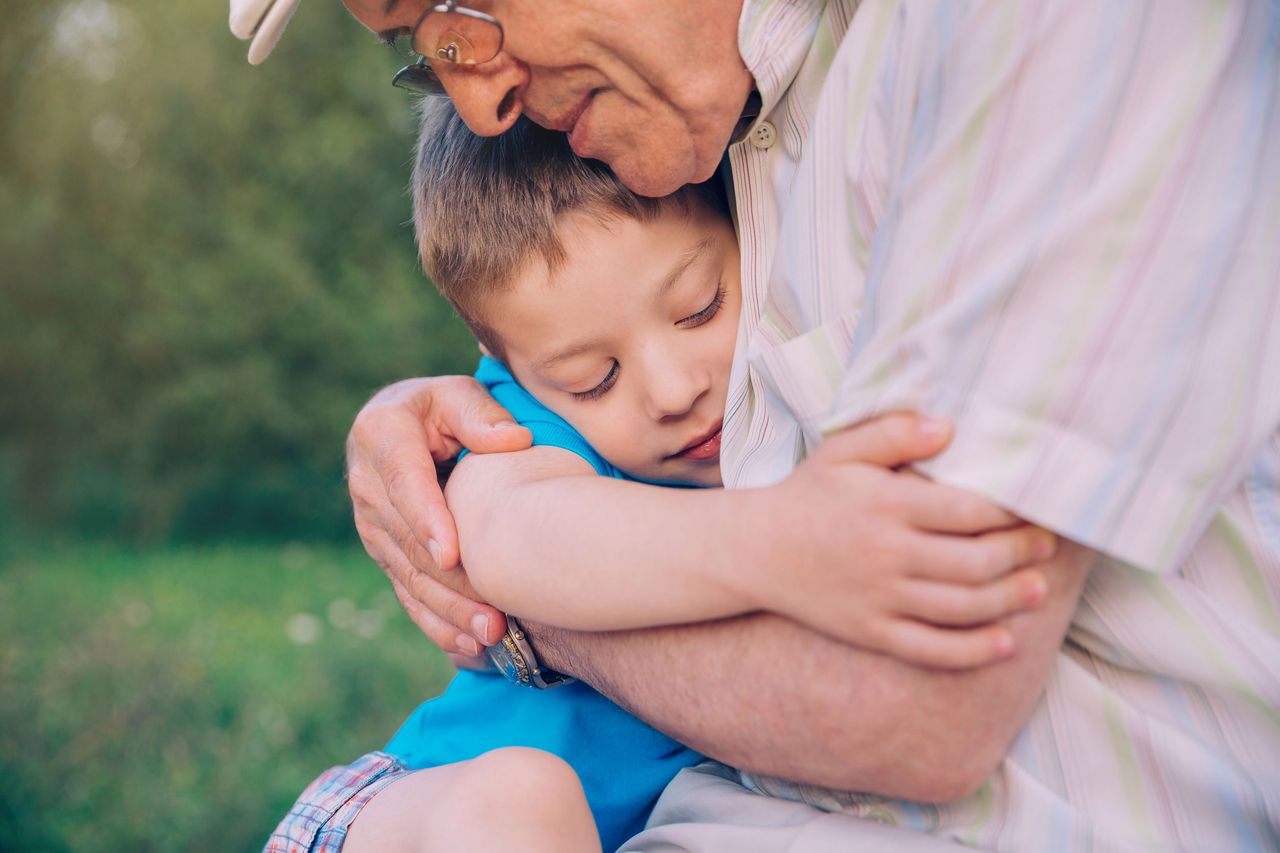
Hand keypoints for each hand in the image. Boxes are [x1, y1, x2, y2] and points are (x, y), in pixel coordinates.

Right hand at [348, 375, 531, 653]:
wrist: (402, 426)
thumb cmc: (441, 407)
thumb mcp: (456, 394)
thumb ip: (481, 414)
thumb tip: (513, 441)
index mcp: (380, 436)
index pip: (405, 484)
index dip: (427, 521)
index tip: (452, 554)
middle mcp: (367, 486)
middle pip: (409, 542)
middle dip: (451, 582)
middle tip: (495, 612)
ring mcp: (372, 524)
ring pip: (410, 575)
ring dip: (450, 611)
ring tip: (492, 634)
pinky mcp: (385, 552)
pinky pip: (407, 592)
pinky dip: (437, 622)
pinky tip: (470, 646)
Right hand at [751, 413, 1055, 668]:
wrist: (753, 550)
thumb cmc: (807, 495)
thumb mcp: (841, 451)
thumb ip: (894, 433)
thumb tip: (949, 426)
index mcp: (885, 505)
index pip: (967, 510)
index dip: (1011, 512)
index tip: (1037, 509)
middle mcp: (886, 554)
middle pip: (974, 562)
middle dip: (1020, 555)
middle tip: (1045, 548)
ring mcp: (878, 598)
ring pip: (961, 607)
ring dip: (1008, 601)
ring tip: (1037, 590)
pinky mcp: (870, 632)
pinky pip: (930, 649)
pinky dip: (972, 651)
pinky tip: (1004, 645)